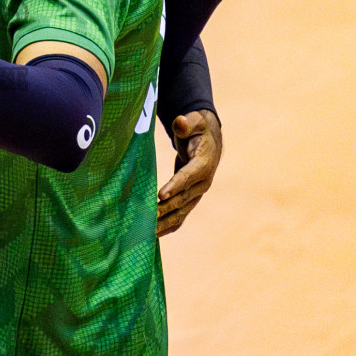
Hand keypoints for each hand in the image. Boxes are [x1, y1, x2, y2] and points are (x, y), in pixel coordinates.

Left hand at [157, 109, 220, 235]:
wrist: (209, 141)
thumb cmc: (197, 129)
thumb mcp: (195, 121)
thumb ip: (187, 123)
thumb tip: (180, 122)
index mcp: (204, 163)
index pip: (188, 176)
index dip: (175, 186)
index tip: (160, 195)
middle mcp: (203, 182)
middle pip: (183, 198)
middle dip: (166, 209)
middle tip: (148, 218)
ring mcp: (198, 193)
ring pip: (181, 211)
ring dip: (165, 222)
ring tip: (147, 232)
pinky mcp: (191, 198)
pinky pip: (181, 215)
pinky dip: (169, 225)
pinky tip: (155, 235)